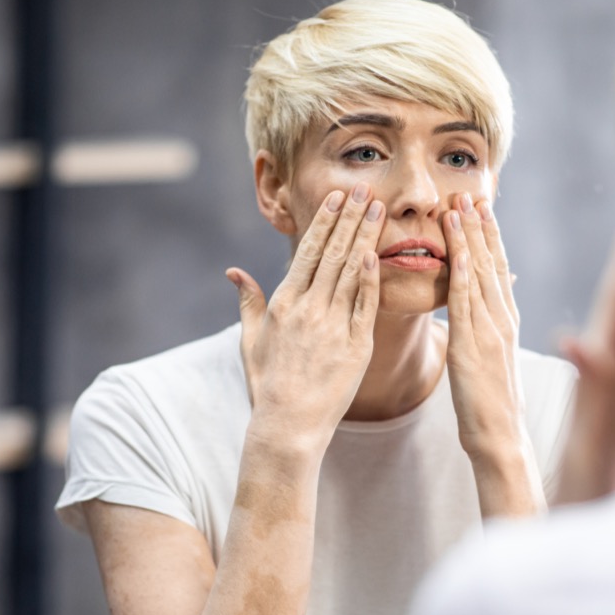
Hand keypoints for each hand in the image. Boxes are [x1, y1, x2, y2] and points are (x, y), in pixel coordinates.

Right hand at [226, 183, 384, 451]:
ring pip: (352, 272)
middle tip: (367, 189)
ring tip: (380, 210)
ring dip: (366, 237)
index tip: (339, 197)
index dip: (326, 221)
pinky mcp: (356, 346)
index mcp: (285, 303)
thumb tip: (233, 271)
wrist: (289, 425)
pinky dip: (371, 278)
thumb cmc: (268, 384)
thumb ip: (248, 301)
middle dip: (351, 217)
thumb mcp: (251, 341)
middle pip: (334, 253)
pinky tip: (378, 253)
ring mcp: (333, 326)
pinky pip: (366, 306)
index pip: (309, 252)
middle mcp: (309, 309)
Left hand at [442, 193, 528, 462]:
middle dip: (481, 226)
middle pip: (492, 262)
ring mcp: (491, 329)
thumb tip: (483, 314)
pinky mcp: (475, 343)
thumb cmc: (491, 404)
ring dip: (471, 237)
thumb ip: (491, 331)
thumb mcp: (493, 360)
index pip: (499, 268)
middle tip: (470, 192)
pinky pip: (468, 300)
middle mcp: (503, 318)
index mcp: (506, 321)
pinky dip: (465, 269)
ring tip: (461, 204)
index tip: (481, 208)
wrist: (501, 436)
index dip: (490, 236)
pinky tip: (458, 246)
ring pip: (481, 273)